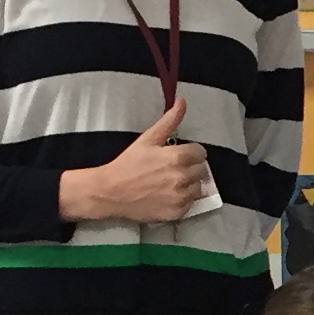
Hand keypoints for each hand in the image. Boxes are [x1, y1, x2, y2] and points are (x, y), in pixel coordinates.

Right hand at [63, 101, 208, 225]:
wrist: (111, 192)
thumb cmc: (128, 164)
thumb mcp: (148, 139)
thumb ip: (169, 121)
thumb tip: (182, 102)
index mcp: (178, 157)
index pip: (200, 152)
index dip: (190, 152)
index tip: (179, 155)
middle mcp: (183, 177)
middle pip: (202, 170)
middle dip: (191, 167)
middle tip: (173, 168)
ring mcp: (181, 196)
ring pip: (199, 187)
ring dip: (189, 183)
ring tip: (171, 182)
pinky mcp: (177, 212)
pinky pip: (191, 203)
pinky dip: (183, 199)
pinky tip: (168, 194)